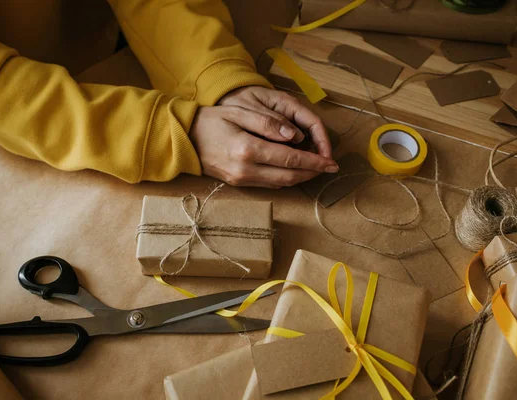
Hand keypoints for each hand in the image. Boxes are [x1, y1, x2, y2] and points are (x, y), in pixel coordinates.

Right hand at [189, 87, 337, 188]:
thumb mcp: (239, 112)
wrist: (184, 138)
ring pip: (281, 183)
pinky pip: (269, 184)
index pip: (290, 159)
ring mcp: (242, 180)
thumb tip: (294, 135)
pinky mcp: (239, 184)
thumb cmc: (211, 120)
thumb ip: (267, 122)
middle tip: (329, 167)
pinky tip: (294, 170)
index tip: (331, 161)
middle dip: (312, 172)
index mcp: (247, 150)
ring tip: (316, 168)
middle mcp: (246, 170)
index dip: (314, 161)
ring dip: (301, 177)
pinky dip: (286, 178)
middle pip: (289, 176)